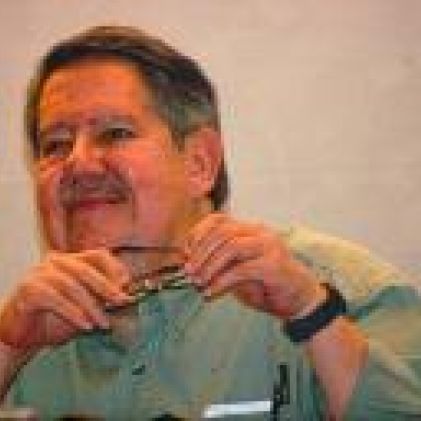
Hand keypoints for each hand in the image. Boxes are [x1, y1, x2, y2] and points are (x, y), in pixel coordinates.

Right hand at [0, 249, 132, 353]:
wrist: (23, 335)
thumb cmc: (55, 318)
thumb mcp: (86, 307)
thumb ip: (103, 299)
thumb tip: (127, 297)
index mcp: (72, 260)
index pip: (99, 255)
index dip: (115, 269)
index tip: (127, 286)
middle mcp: (56, 261)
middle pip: (87, 269)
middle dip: (107, 287)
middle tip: (122, 302)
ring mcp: (40, 272)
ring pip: (73, 286)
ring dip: (92, 307)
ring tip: (103, 323)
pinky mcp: (29, 288)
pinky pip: (56, 299)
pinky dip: (74, 313)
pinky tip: (85, 326)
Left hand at [183, 213, 325, 319]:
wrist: (299, 300)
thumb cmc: (265, 284)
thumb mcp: (236, 270)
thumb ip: (218, 263)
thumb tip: (189, 264)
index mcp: (249, 229)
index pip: (218, 219)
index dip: (197, 234)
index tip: (185, 254)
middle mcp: (259, 232)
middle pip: (222, 231)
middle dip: (200, 252)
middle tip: (189, 272)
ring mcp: (269, 246)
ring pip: (230, 247)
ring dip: (209, 266)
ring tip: (198, 283)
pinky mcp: (274, 264)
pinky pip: (241, 269)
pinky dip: (221, 282)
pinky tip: (211, 293)